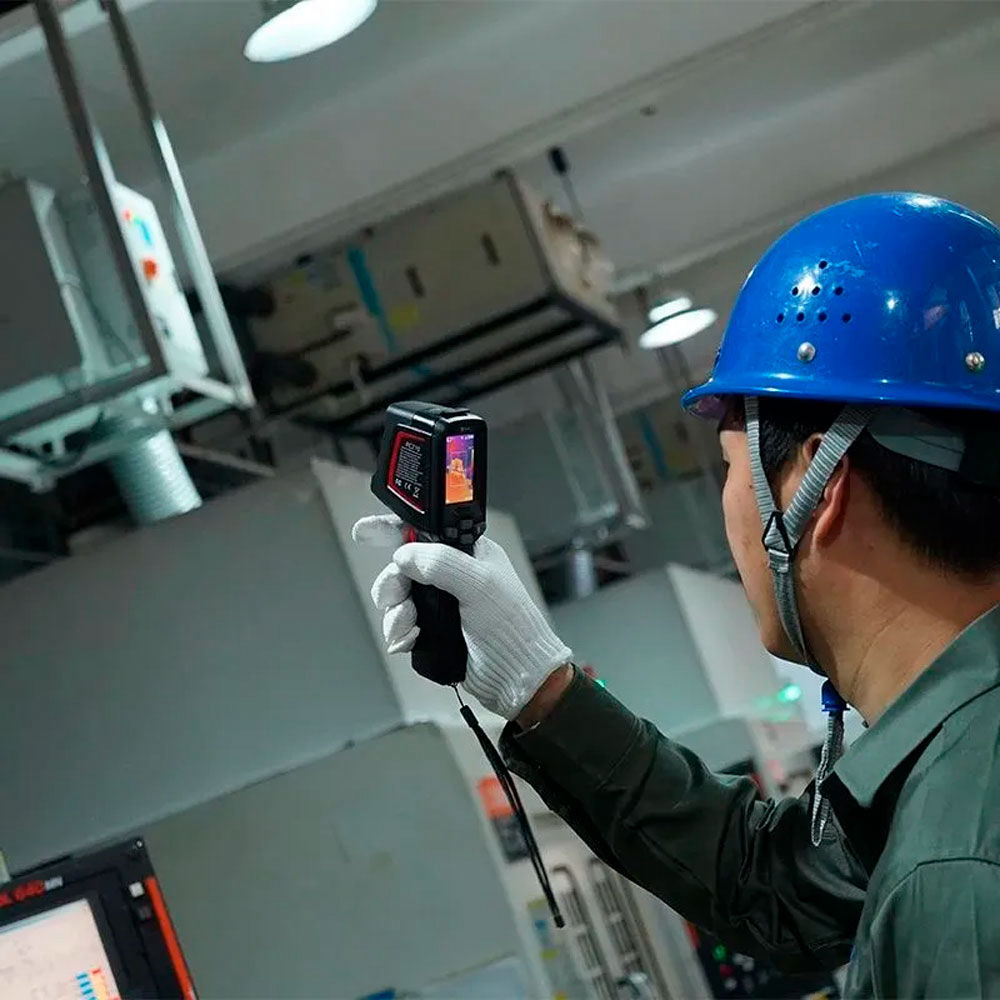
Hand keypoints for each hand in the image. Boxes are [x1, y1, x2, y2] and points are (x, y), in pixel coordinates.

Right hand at [353, 515, 572, 719]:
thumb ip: (440, 563)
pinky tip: (410, 640)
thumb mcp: (479, 585)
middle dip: (393, 583)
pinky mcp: (435, 629)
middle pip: (403, 566)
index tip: (366, 533)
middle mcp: (454, 574)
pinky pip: (403, 624)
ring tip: (407, 626)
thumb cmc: (512, 628)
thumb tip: (404, 555)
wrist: (516, 677)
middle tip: (393, 597)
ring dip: (396, 613)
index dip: (394, 529)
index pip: (426, 529)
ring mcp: (443, 603)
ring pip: (400, 598)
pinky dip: (400, 633)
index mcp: (470, 552)